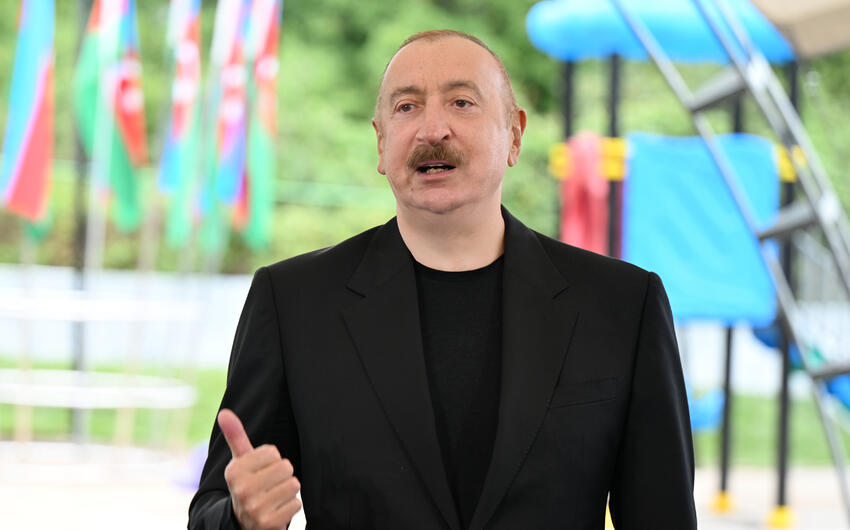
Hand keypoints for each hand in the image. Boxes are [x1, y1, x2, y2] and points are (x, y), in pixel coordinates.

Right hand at [218, 409, 301, 529]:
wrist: (245, 523)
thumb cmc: (248, 483)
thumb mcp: (240, 461)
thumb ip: (235, 436)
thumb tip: (224, 412)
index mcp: (234, 471)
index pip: (272, 452)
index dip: (272, 460)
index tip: (261, 470)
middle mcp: (241, 490)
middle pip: (286, 467)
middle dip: (283, 475)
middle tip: (270, 485)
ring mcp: (255, 508)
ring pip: (293, 485)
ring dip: (288, 491)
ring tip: (274, 496)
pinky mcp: (269, 523)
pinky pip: (296, 504)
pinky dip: (291, 506)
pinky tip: (277, 509)